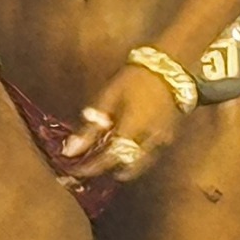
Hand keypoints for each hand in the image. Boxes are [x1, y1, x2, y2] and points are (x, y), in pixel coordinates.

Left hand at [58, 59, 184, 182]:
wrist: (170, 69)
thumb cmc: (135, 79)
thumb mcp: (109, 98)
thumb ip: (90, 127)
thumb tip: (70, 150)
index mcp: (132, 129)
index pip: (107, 160)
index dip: (90, 168)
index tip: (75, 170)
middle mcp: (149, 141)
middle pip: (124, 167)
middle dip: (105, 169)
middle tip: (87, 167)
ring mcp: (162, 142)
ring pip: (138, 165)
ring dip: (120, 166)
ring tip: (103, 159)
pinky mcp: (168, 139)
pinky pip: (148, 156)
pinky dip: (133, 157)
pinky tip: (122, 148)